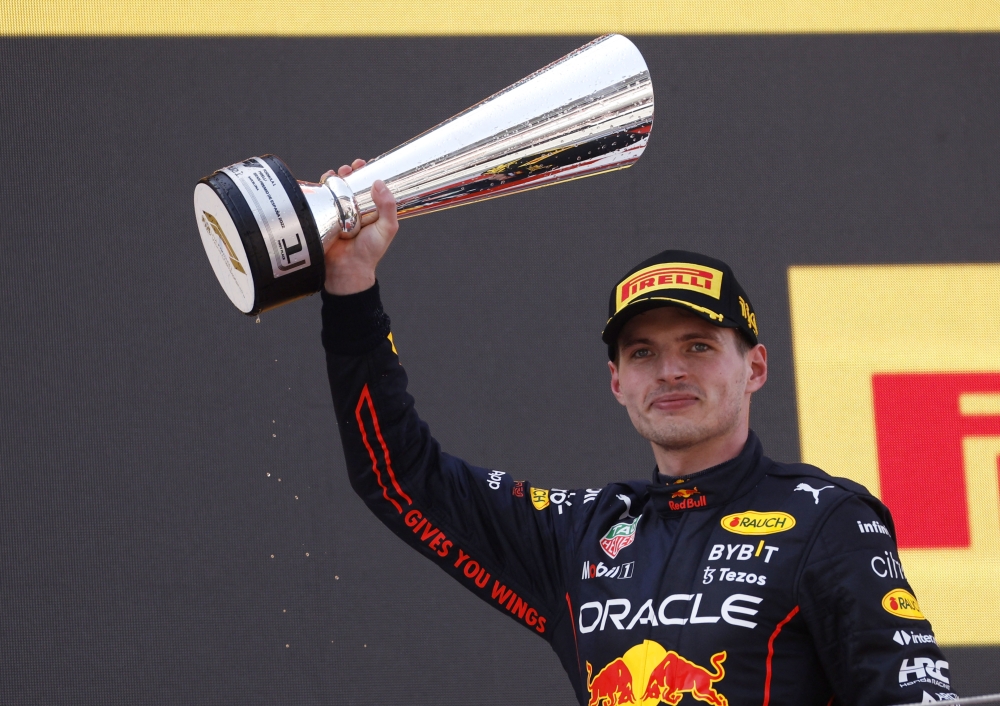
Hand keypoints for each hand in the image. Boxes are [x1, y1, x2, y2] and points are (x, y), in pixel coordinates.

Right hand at [321, 159, 398, 294]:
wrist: (346, 269)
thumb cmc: (369, 252)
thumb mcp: (387, 228)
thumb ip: (388, 207)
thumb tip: (379, 183)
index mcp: (371, 210)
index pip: (370, 186)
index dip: (369, 173)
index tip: (368, 164)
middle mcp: (355, 208)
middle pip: (352, 183)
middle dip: (351, 171)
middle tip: (353, 167)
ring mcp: (338, 211)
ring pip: (336, 187)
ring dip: (337, 175)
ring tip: (340, 172)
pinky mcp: (323, 215)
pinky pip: (321, 196)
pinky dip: (322, 185)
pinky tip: (326, 180)